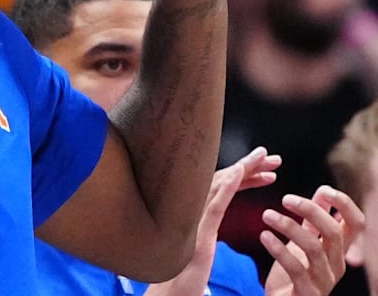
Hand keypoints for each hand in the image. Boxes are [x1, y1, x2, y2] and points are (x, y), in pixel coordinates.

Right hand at [145, 147, 279, 295]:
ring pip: (218, 186)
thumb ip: (201, 230)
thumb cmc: (179, 274)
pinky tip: (239, 173)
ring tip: (265, 157)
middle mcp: (191, 210)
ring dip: (243, 169)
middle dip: (248, 167)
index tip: (264, 170)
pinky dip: (226, 186)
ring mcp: (191, 219)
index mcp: (197, 213)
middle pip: (221, 181)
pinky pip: (214, 205)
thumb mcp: (193, 247)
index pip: (222, 188)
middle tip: (272, 157)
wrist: (168, 294)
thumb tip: (206, 222)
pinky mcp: (196, 232)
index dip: (244, 175)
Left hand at [262, 186, 364, 295]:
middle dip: (311, 210)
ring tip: (266, 215)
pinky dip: (278, 249)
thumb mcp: (305, 243)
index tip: (324, 190)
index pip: (357, 224)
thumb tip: (323, 192)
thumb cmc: (294, 273)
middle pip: (334, 232)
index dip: (345, 204)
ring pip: (313, 248)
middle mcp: (336, 264)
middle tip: (285, 198)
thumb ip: (313, 220)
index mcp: (338, 250)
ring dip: (289, 227)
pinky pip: (295, 267)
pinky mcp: (307, 291)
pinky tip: (264, 236)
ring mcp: (323, 279)